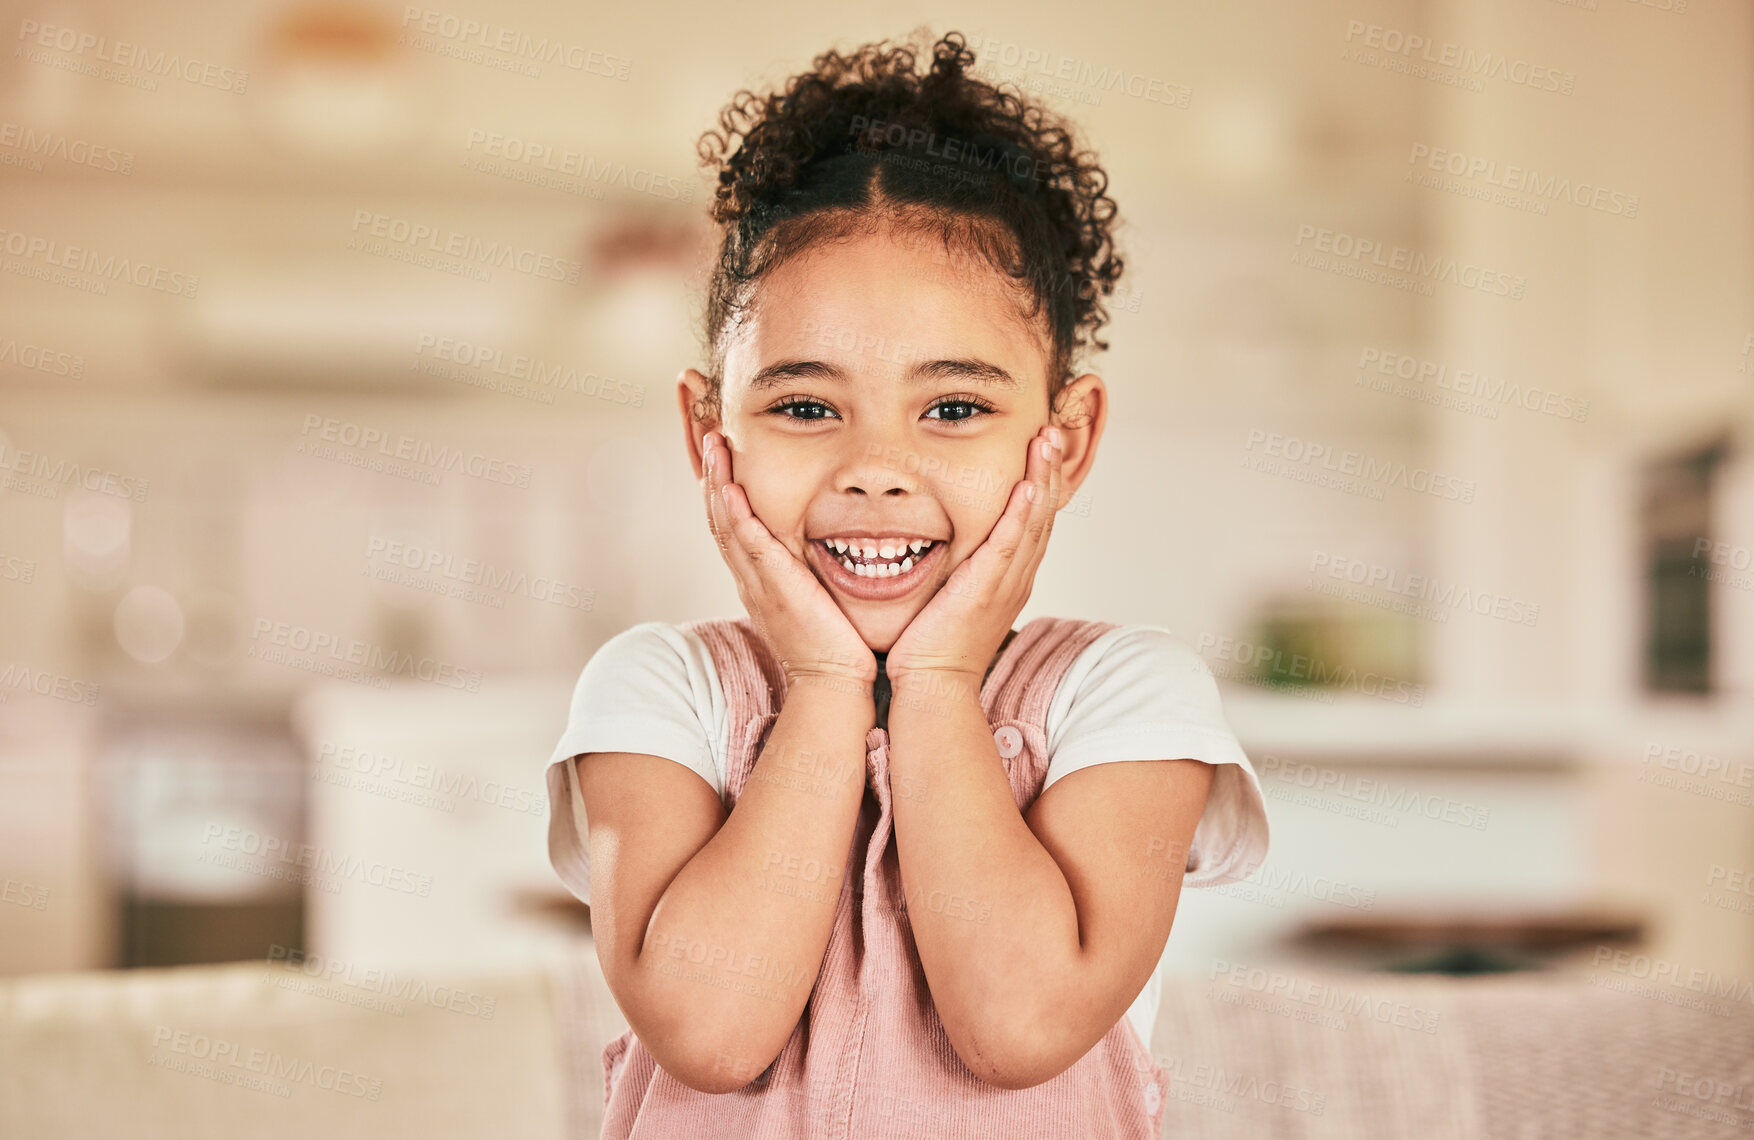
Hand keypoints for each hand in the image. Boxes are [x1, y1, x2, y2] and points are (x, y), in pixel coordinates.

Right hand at [700, 430, 877, 686]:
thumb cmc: (833, 641)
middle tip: (708, 433)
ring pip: (725, 523)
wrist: (834, 680)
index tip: (719, 449)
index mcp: (758, 575)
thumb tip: (825, 539)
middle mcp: (749, 575)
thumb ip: (811, 566)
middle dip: (710, 470)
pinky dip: (737, 515)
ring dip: (717, 481)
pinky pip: (747, 545)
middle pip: (717, 514)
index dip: (721, 484)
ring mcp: (756, 581)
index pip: (730, 520)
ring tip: (714, 443)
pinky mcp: (773, 587)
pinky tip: (732, 489)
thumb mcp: (815, 594)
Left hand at [883, 425, 1063, 688]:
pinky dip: (1021, 515)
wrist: (932, 686)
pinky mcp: (987, 590)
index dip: (1040, 481)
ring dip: (1042, 478)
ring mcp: (1006, 583)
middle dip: (1049, 468)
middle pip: (1043, 513)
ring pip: (1033, 521)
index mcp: (1008, 576)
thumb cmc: (930, 646)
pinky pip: (1010, 545)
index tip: (1039, 445)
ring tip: (1047, 440)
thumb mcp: (949, 595)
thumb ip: (952, 566)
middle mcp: (1015, 576)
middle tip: (1053, 429)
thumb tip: (937, 540)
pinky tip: (1027, 486)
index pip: (1031, 520)